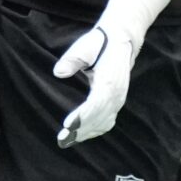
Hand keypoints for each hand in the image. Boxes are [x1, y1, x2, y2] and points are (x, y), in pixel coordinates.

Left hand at [54, 23, 134, 147]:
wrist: (122, 41)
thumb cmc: (100, 44)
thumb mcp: (85, 47)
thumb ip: (72, 60)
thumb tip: (59, 72)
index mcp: (110, 80)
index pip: (97, 103)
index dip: (83, 116)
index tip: (68, 124)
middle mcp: (117, 93)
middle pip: (99, 117)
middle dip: (81, 129)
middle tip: (62, 138)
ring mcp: (119, 98)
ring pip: (104, 122)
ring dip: (86, 132)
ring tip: (68, 140)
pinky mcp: (117, 101)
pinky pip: (108, 121)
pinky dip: (96, 130)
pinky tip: (82, 134)